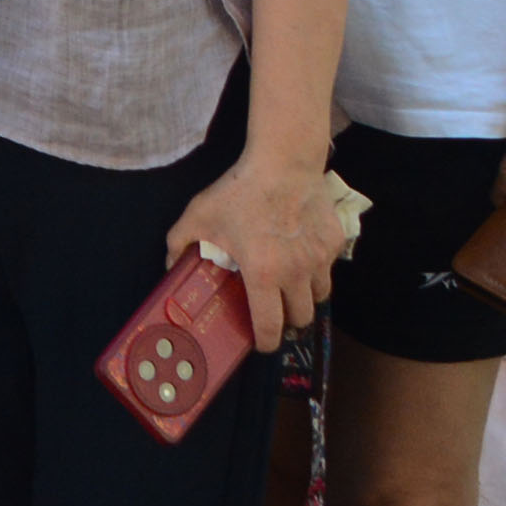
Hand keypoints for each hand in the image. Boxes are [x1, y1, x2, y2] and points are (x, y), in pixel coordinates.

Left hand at [165, 153, 344, 353]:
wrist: (283, 162)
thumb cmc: (239, 190)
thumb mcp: (198, 215)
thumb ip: (179, 243)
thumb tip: (170, 266)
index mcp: (263, 274)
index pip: (270, 327)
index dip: (266, 342)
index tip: (261, 343)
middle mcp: (296, 273)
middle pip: (301, 318)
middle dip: (288, 320)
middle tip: (275, 311)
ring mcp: (320, 259)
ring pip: (319, 295)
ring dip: (304, 297)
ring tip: (289, 285)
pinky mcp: (334, 243)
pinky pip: (328, 268)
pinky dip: (317, 268)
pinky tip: (301, 252)